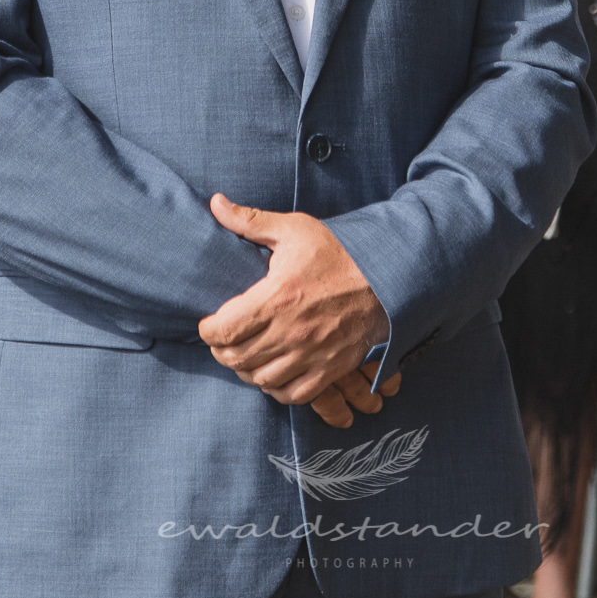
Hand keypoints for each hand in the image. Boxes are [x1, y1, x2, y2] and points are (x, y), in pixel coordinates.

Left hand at [199, 194, 390, 425]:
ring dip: (247, 370)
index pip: (223, 330)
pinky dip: (277, 389)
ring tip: (245, 355)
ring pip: (261, 379)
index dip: (208, 330)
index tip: (209, 324)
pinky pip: (294, 394)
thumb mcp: (295, 229)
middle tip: (224, 340)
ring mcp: (311, 354)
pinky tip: (273, 374)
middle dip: (222, 351)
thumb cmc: (340, 251)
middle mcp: (291, 332)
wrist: (389, 275)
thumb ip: (251, 220)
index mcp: (276, 298)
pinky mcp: (330, 368)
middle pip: (236, 358)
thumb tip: (216, 203)